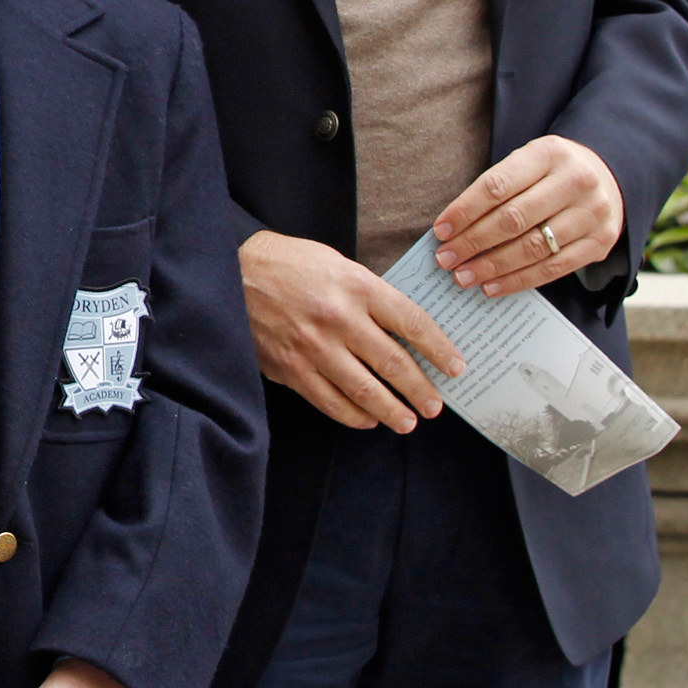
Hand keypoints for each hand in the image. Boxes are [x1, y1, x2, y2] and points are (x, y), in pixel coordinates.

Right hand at [239, 230, 463, 432]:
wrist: (232, 270)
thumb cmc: (290, 265)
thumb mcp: (338, 265)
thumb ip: (370, 296)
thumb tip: (405, 334)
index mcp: (356, 286)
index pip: (412, 323)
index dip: (440, 350)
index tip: (456, 368)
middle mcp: (338, 318)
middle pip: (394, 363)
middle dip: (421, 389)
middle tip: (436, 406)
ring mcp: (313, 347)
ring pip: (365, 391)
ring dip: (393, 411)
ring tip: (408, 422)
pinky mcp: (290, 367)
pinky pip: (330, 401)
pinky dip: (354, 415)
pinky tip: (368, 419)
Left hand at [433, 137, 624, 294]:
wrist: (609, 176)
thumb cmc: (551, 172)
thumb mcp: (527, 162)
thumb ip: (496, 188)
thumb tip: (451, 229)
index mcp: (548, 154)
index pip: (497, 185)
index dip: (465, 211)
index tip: (440, 231)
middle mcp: (575, 182)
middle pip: (514, 219)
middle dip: (473, 242)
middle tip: (445, 259)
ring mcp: (592, 214)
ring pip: (533, 247)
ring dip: (492, 266)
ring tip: (463, 276)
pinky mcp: (600, 243)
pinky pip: (554, 268)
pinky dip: (519, 280)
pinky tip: (493, 286)